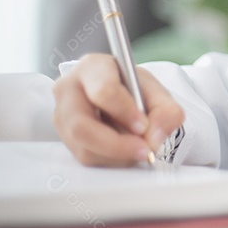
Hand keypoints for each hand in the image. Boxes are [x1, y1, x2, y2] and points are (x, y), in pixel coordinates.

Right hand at [52, 53, 184, 166]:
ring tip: (139, 149)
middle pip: (81, 125)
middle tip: (144, 150)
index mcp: (93, 67)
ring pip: (83, 147)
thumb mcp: (158, 93)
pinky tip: (125, 151)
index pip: (103, 91)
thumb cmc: (134, 90)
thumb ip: (166, 112)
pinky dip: (111, 160)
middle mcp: (69, 90)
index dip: (125, 112)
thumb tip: (153, 138)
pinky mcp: (65, 138)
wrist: (121, 98)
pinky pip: (85, 157)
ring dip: (117, 156)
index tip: (143, 126)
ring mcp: (61, 116)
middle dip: (116, 144)